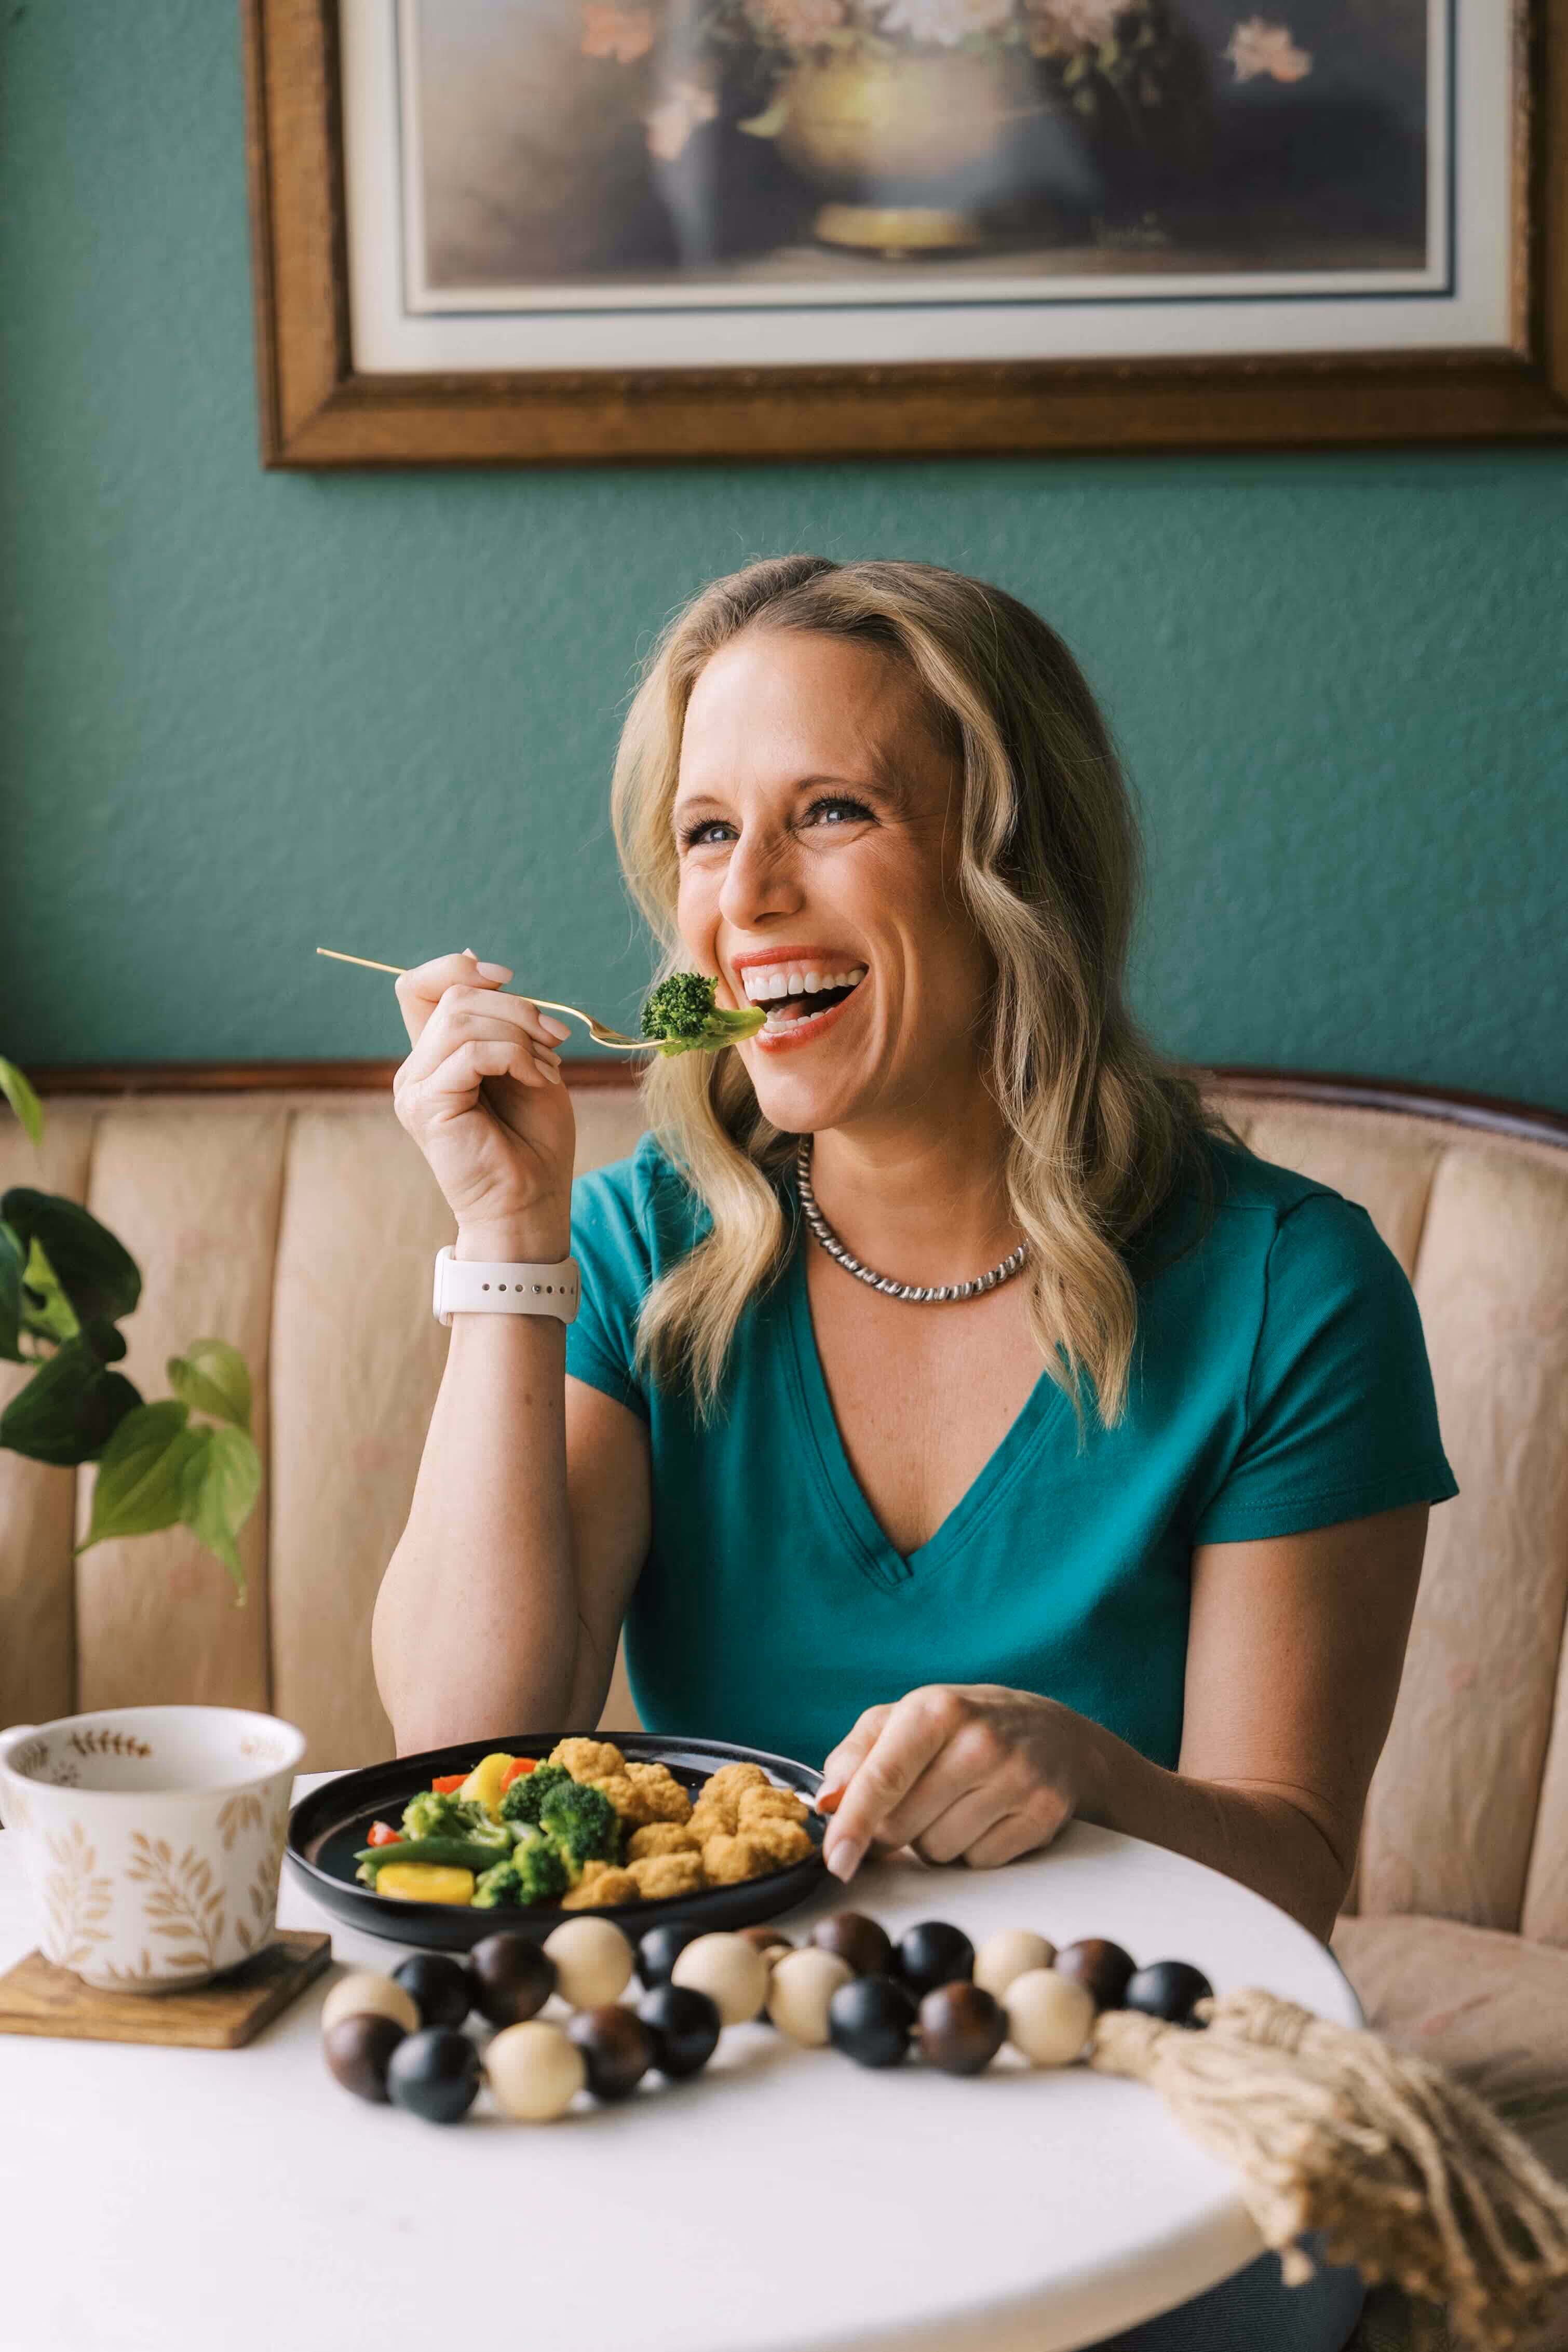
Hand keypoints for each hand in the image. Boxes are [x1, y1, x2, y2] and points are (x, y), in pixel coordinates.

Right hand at [393, 950, 576, 1254]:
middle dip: (516, 1007)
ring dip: (521, 1034)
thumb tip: (474, 958)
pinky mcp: (427, 1106)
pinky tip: (539, 1081)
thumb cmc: (533, 1141)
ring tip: (548, 1068)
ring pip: (462, 1018)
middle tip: (556, 1039)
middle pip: (453, 995)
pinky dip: (517, 1058)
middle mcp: (415, 1070)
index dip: (458, 968)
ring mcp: (415, 1088)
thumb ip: (500, 1019)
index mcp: (434, 1057)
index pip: (418, 986)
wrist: (531, 1205)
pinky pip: (473, 1053)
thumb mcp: (525, 1062)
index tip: (508, 977)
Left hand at [817, 1685, 1103, 1882]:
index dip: (854, 1823)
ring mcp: (1016, 1780)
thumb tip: (827, 1802)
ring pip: (937, 1852)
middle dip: (892, 1828)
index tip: (835, 1860)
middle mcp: (979, 1742)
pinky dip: (972, 1851)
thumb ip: (856, 1755)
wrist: (1055, 1736)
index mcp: (936, 1710)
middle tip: (916, 1798)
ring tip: (957, 1802)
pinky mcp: (1042, 1815)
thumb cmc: (963, 1727)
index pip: (885, 1777)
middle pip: (902, 1826)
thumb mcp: (905, 1720)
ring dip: (933, 1840)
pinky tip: (986, 1816)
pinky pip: (978, 1864)